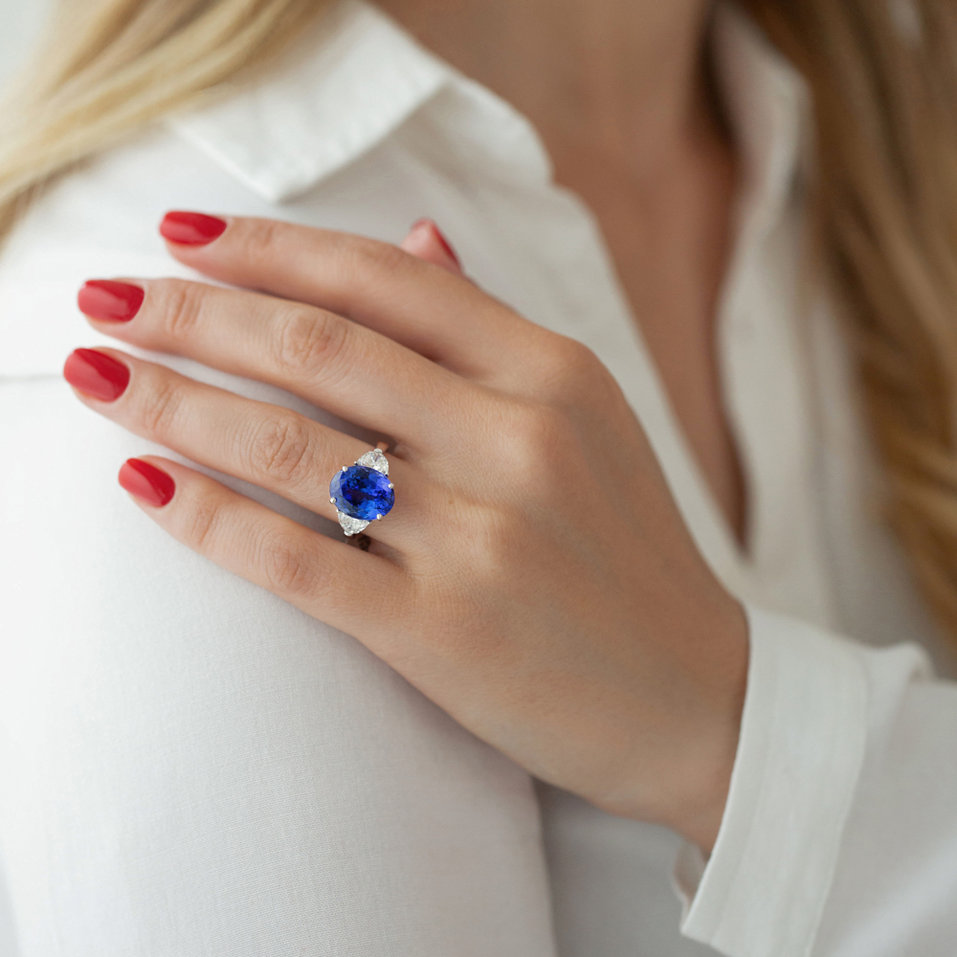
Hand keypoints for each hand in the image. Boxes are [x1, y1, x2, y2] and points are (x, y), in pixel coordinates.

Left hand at [64, 211, 748, 853]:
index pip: (384, 278)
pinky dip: (207, 517)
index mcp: (552, 371)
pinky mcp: (446, 633)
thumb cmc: (628, 552)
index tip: (182, 233)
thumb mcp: (585, 415)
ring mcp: (482, 537)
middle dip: (193, 313)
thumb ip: (490, 332)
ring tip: (97, 376)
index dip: (269, 246)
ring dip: (174, 402)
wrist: (697, 694)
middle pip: (319, 346)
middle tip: (105, 300)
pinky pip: (297, 561)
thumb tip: (414, 235)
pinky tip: (143, 486)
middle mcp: (517, 438)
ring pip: (292, 444)